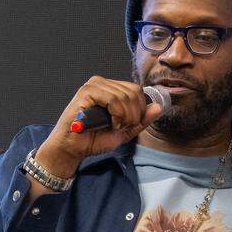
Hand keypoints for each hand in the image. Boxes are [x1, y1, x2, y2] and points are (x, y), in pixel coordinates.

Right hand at [36, 76, 163, 177]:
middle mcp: (102, 83)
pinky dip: (117, 114)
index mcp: (111, 88)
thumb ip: (141, 120)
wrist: (72, 149)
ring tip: (115, 126)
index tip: (131, 124)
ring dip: (125, 116)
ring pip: (124, 96)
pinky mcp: (86, 92)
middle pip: (133, 91)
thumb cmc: (93, 139)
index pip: (136, 90)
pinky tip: (110, 123)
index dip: (140, 108)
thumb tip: (158, 107)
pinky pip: (113, 99)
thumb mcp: (124, 130)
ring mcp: (93, 85)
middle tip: (123, 127)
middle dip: (134, 114)